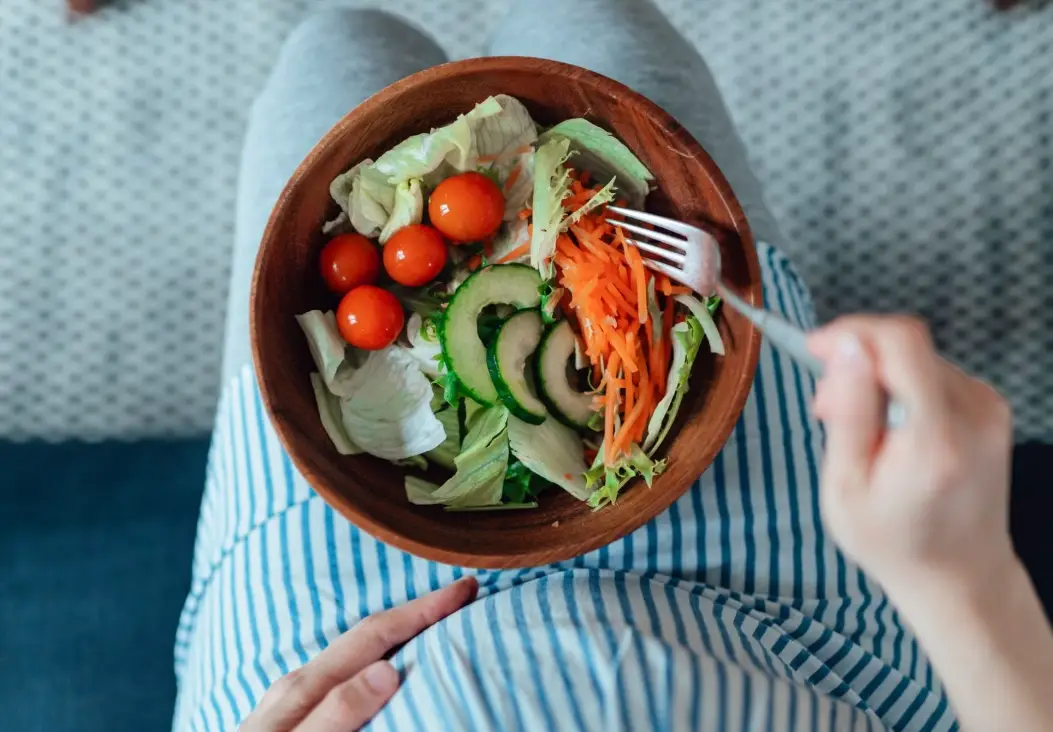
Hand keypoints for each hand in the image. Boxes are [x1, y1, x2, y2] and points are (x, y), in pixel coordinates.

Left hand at [241, 577, 477, 731]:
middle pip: (369, 634)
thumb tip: (388, 670)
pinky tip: (386, 670)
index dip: (424, 608)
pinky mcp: (292, 719)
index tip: (466, 587)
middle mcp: (299, 683)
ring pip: (355, 655)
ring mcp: (293, 700)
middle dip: (419, 611)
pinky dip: (377, 661)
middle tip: (464, 594)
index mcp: (305, 686)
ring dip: (398, 635)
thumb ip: (336, 715)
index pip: (376, 634)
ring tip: (435, 626)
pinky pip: (344, 677)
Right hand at [808, 316, 1013, 601]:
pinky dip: (900, 388)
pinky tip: (888, 428)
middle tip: (825, 410)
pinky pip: (932, 373)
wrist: (959, 574)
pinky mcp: (991, 407)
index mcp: (935, 439)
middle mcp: (974, 415)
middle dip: (856, 362)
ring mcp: (989, 409)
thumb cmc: (892, 540)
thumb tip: (847, 346)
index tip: (814, 348)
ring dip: (876, 377)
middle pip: (905, 347)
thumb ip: (850, 412)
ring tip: (856, 429)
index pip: (902, 343)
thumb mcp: (846, 486)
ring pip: (915, 358)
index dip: (852, 331)